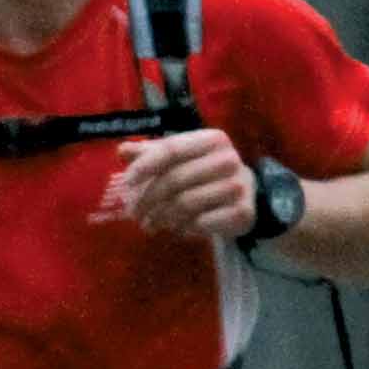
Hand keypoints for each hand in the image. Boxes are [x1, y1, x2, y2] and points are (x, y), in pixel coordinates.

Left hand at [102, 128, 259, 244]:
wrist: (247, 194)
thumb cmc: (205, 172)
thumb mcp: (182, 158)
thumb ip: (152, 153)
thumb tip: (121, 150)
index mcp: (212, 139)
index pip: (171, 149)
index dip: (145, 165)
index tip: (126, 183)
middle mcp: (228, 158)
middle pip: (176, 178)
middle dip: (149, 199)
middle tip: (135, 215)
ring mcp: (239, 185)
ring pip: (187, 203)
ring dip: (163, 217)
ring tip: (151, 224)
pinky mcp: (243, 211)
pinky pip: (202, 222)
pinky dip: (184, 228)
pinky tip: (177, 229)